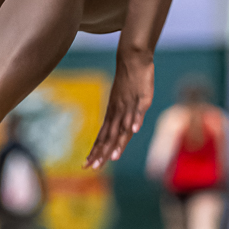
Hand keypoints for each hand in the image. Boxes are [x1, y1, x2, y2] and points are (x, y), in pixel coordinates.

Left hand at [84, 51, 153, 169]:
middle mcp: (118, 113)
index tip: (87, 165)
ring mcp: (129, 106)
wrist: (132, 61)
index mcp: (113, 115)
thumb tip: (122, 134)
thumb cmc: (128, 84)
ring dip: (118, 142)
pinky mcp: (141, 98)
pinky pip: (137, 111)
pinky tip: (134, 130)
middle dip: (102, 153)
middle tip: (93, 168)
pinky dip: (135, 121)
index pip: (102, 137)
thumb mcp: (123, 103)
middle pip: (109, 137)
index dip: (96, 151)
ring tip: (114, 157)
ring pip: (122, 127)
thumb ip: (123, 119)